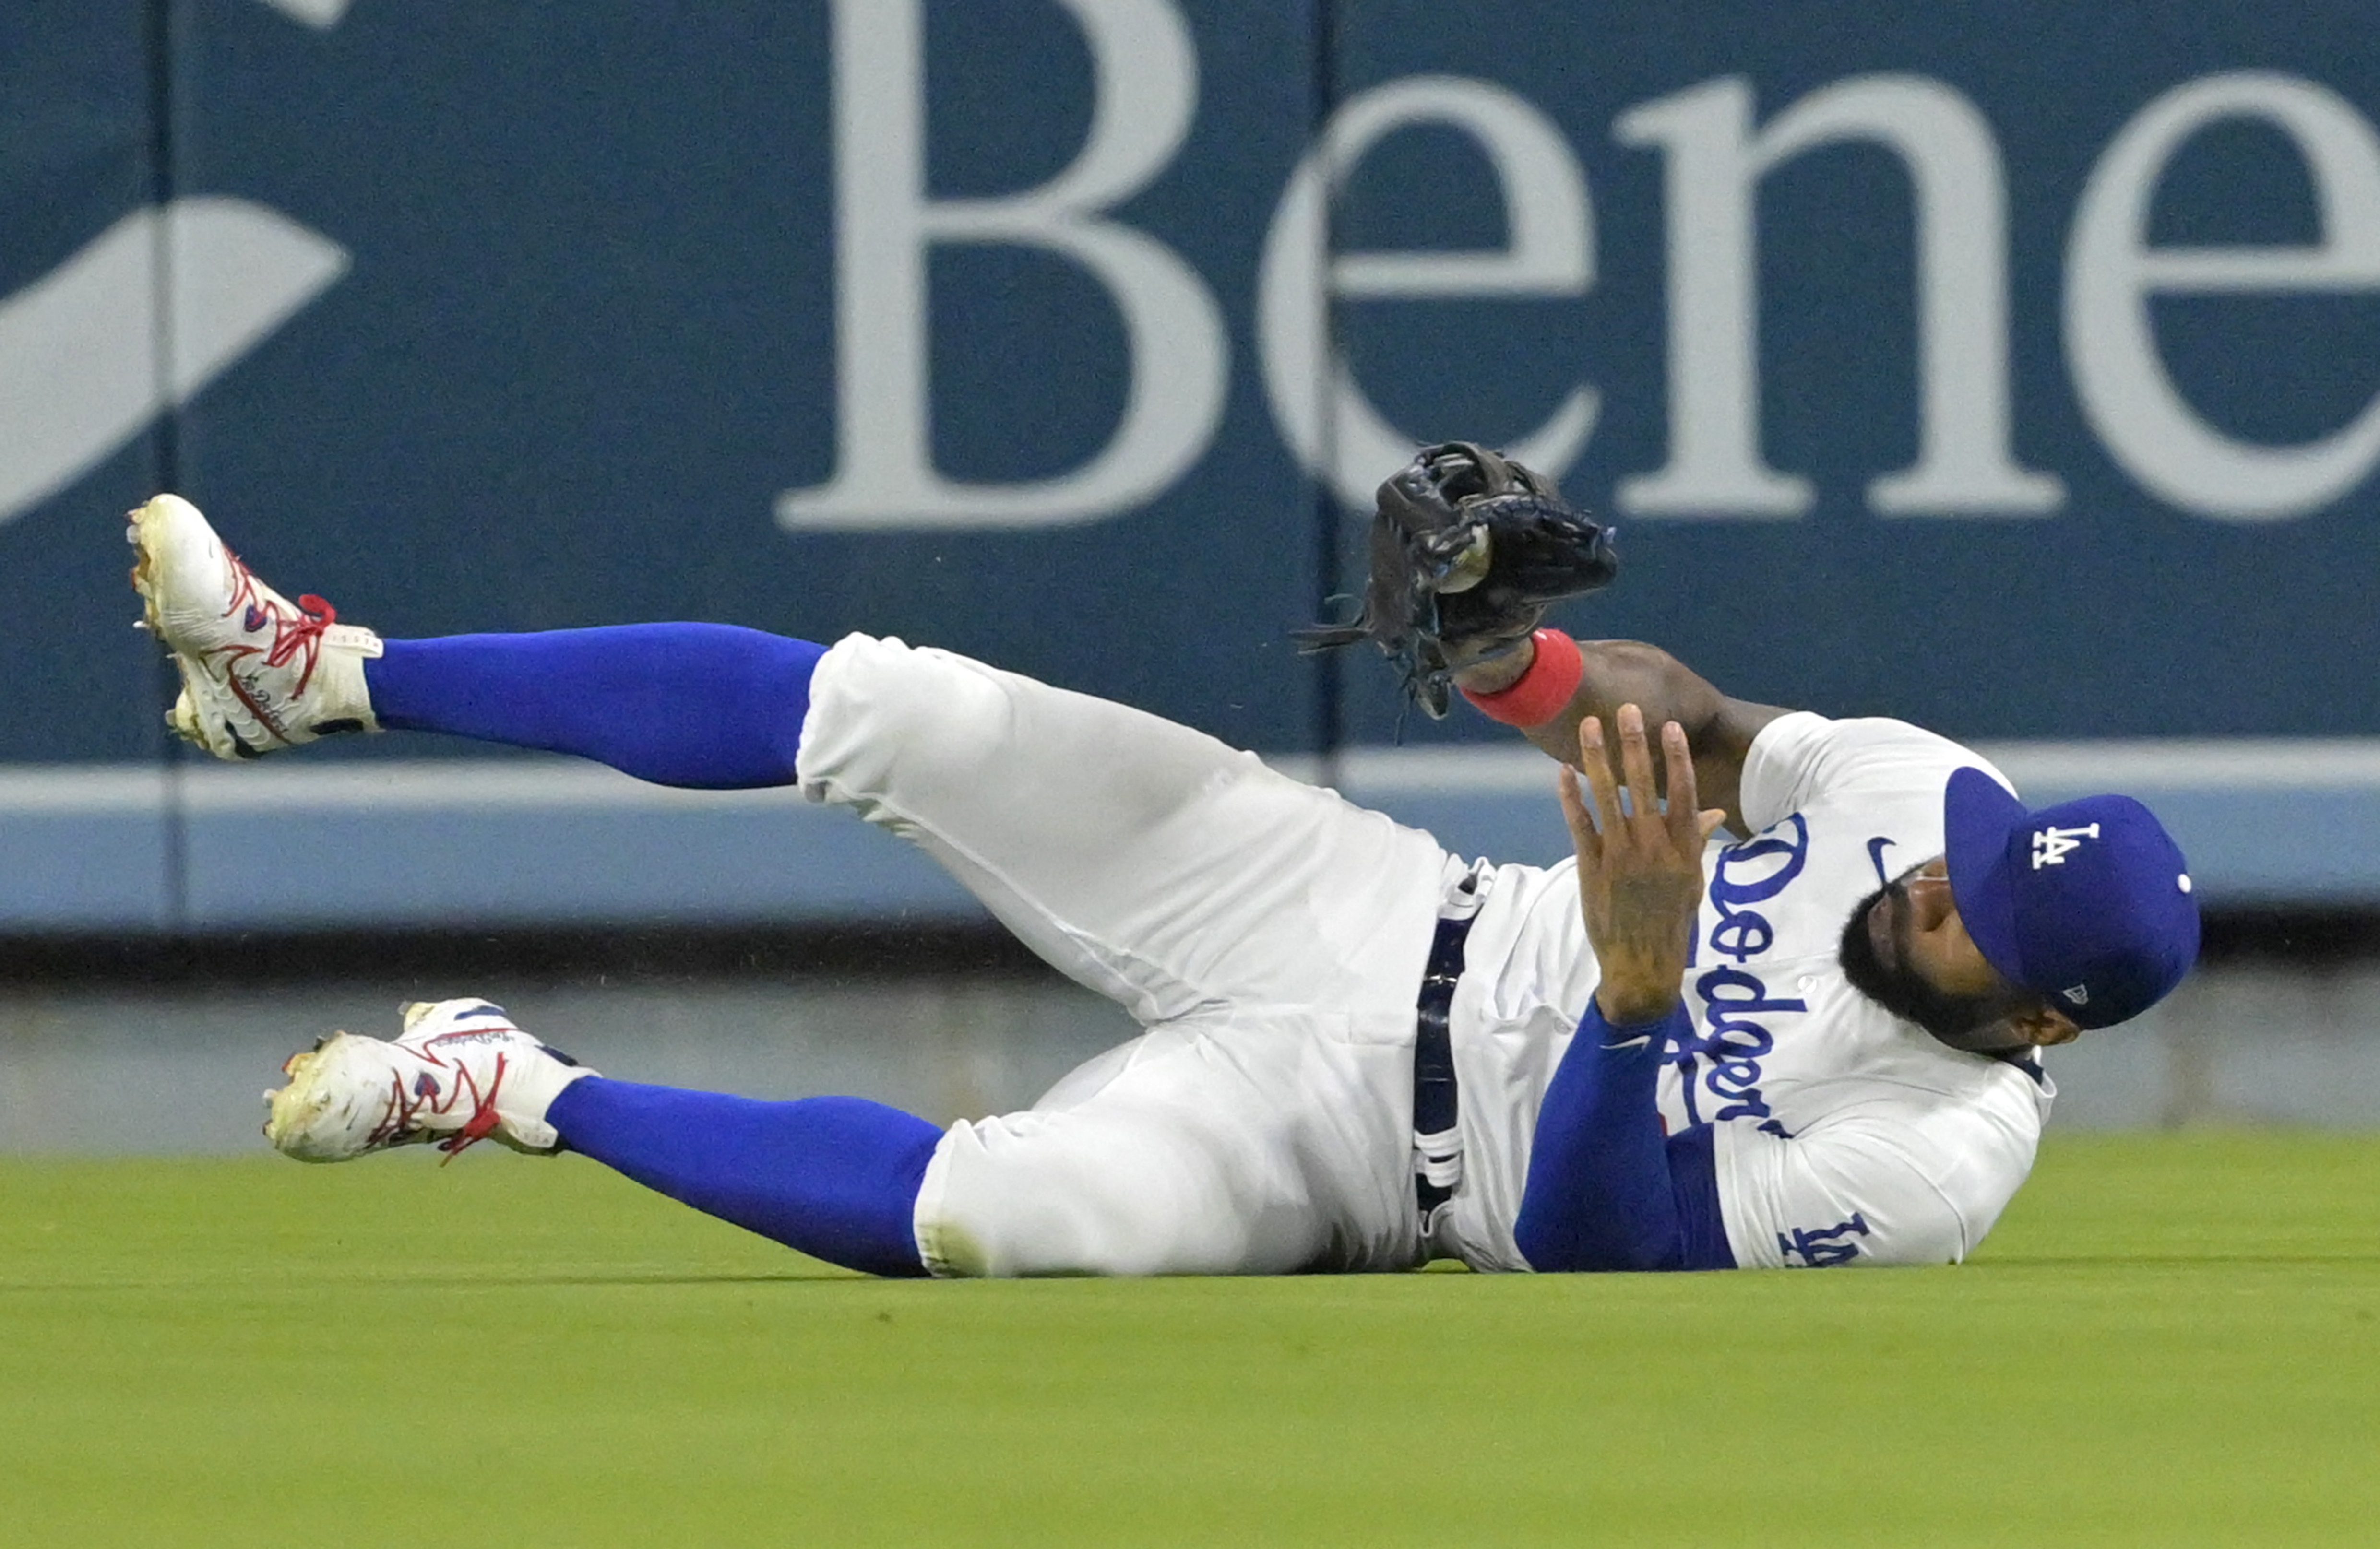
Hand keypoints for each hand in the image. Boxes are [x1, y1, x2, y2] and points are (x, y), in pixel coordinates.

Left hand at [1558, 703, 1727, 1026]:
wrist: (1642, 964)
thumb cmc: (1672, 922)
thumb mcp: (1693, 882)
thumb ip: (1696, 842)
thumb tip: (1711, 810)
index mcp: (1683, 849)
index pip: (1682, 793)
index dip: (1676, 758)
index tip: (1670, 727)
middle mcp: (1654, 847)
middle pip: (1645, 786)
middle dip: (1635, 744)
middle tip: (1628, 708)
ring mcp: (1621, 856)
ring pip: (1608, 797)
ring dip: (1597, 758)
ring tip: (1589, 726)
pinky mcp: (1591, 867)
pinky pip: (1580, 825)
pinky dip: (1570, 798)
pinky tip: (1563, 772)